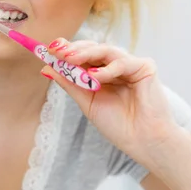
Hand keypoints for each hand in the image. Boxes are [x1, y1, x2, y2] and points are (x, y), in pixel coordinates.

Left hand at [41, 38, 178, 161]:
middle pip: (93, 48)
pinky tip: (95, 76)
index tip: (49, 48)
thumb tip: (46, 68)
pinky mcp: (145, 67)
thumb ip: (69, 83)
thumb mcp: (86, 102)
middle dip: (73, 49)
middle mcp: (115, 66)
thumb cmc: (117, 124)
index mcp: (101, 73)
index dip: (67, 49)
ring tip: (70, 59)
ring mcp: (130, 65)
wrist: (142, 141)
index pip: (83, 55)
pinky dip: (107, 69)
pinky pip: (123, 62)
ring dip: (86, 54)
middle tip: (57, 51)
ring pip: (106, 50)